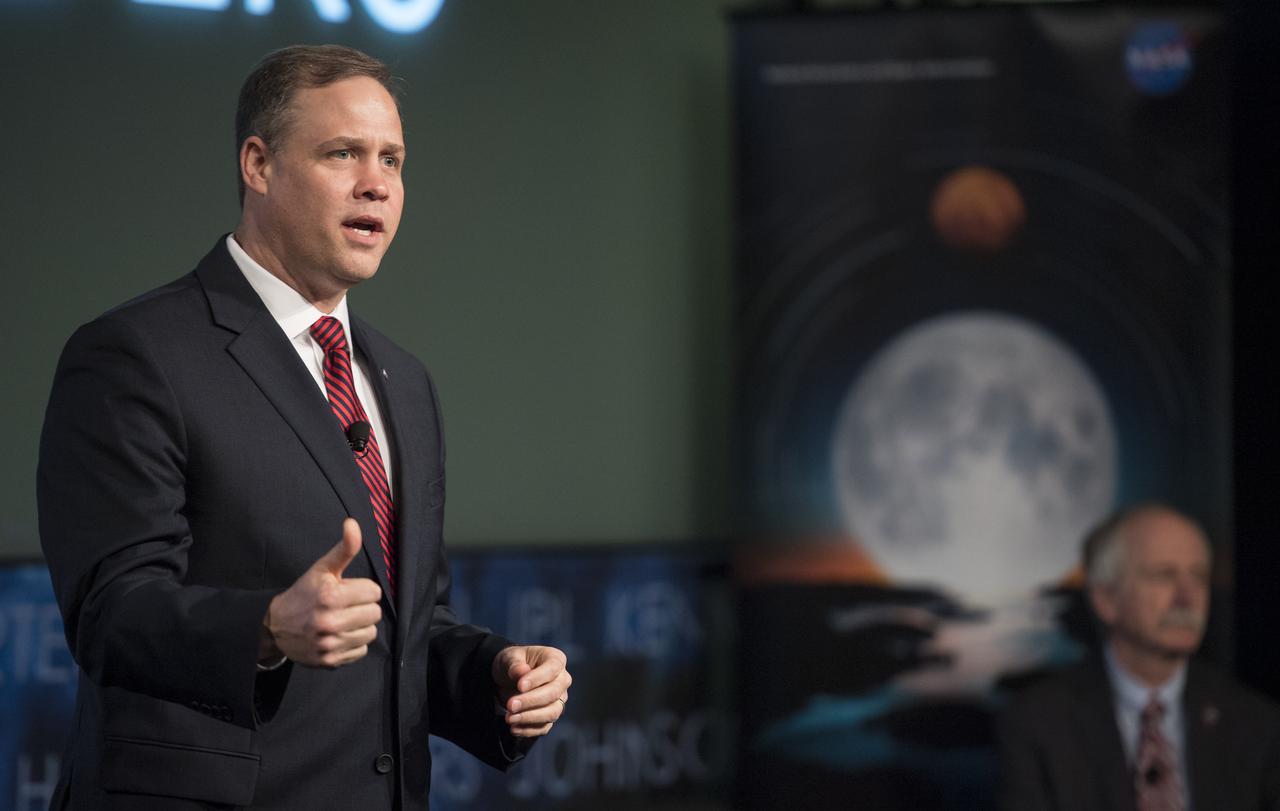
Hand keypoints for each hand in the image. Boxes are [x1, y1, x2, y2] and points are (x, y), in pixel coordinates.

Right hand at [260, 518, 382, 667]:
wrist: (275, 626)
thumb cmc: (303, 594)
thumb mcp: (321, 569)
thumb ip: (343, 548)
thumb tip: (353, 523)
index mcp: (330, 595)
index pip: (374, 592)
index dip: (362, 590)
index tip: (347, 591)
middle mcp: (330, 621)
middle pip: (375, 613)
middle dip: (363, 607)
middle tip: (345, 606)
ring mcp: (329, 643)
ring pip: (370, 633)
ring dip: (360, 626)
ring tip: (342, 621)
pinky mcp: (330, 661)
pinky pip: (361, 651)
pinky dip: (353, 644)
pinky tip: (338, 636)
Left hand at [492, 645, 570, 737]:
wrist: (508, 679)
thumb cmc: (513, 664)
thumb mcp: (509, 657)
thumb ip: (515, 664)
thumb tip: (522, 672)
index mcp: (556, 660)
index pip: (552, 669)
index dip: (537, 678)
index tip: (520, 686)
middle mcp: (562, 680)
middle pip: (553, 693)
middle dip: (530, 701)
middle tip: (510, 705)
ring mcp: (559, 700)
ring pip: (552, 712)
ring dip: (530, 717)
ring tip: (509, 718)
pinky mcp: (550, 716)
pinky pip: (544, 727)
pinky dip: (529, 730)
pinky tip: (514, 728)